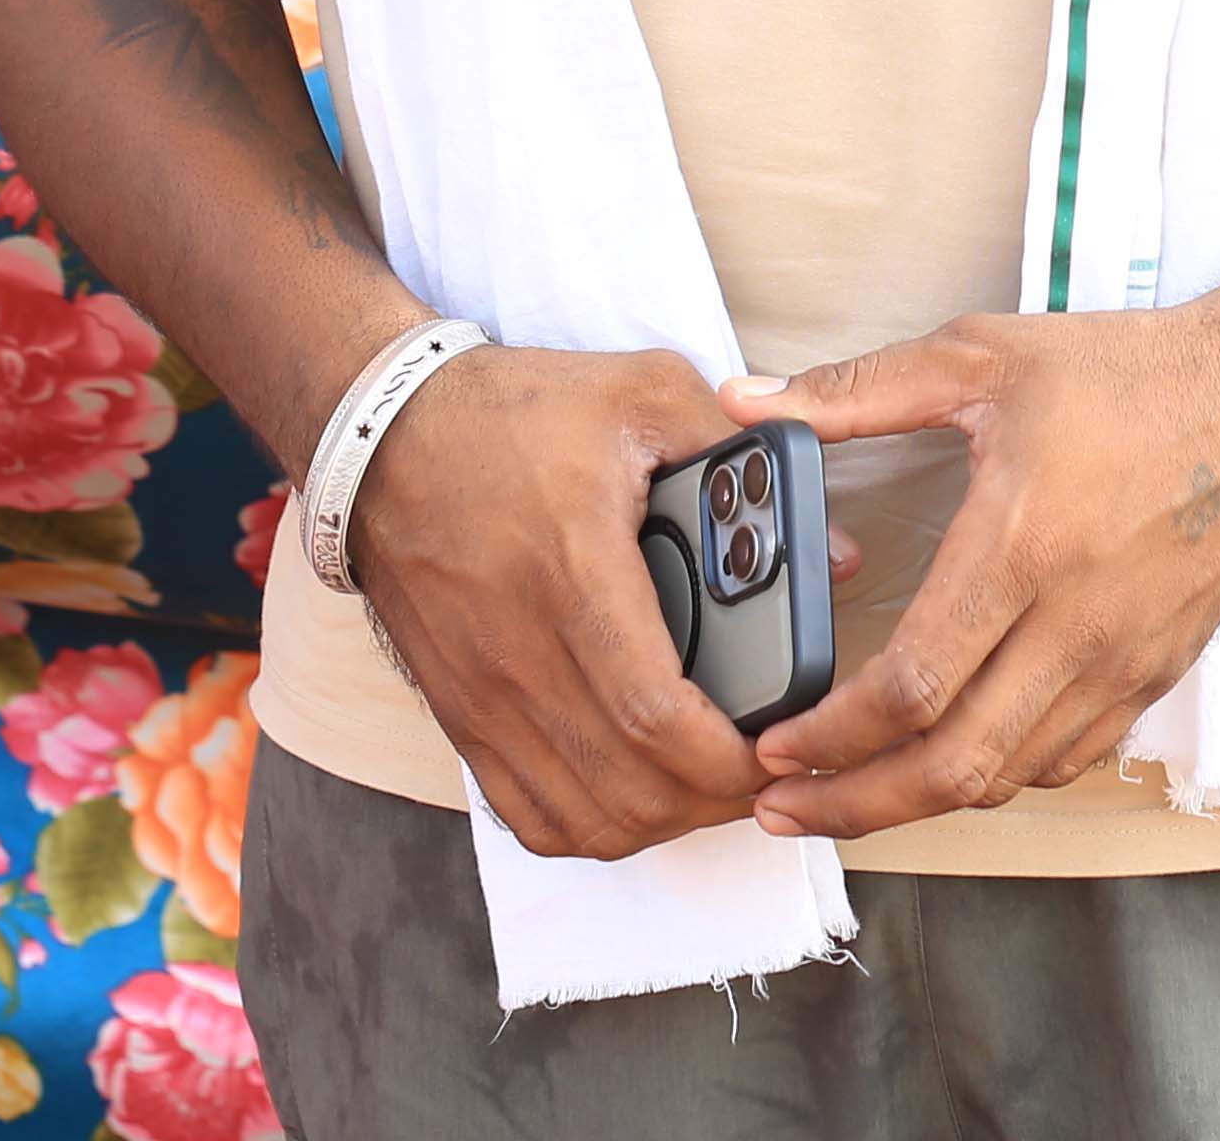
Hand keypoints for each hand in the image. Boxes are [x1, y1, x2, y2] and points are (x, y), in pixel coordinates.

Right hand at [338, 344, 774, 862]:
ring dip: (662, 820)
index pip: (657, 715)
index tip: (785, 747)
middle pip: (630, 789)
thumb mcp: (642, 391)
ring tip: (710, 781)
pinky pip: (529, 817)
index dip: (731, 759)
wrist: (381, 434)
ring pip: (584, 819)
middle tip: (768, 765)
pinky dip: (593, 827)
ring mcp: (483, 697)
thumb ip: (744, 456)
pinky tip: (634, 792)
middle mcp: (521, 652)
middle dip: (716, 799)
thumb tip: (837, 552)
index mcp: (574, 573)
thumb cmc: (515, 409)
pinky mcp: (459, 716)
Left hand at [729, 307, 1219, 838]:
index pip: (911, 687)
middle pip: (954, 765)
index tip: (773, 748)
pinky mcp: (1156, 674)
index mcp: (1023, 545)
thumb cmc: (1133, 374)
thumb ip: (855, 388)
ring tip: (849, 797)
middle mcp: (1077, 622)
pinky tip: (951, 761)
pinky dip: (998, 777)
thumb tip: (747, 401)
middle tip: (783, 811)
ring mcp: (1123, 659)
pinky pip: (1065, 758)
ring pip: (1008, 776)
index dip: (830, 737)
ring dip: (919, 802)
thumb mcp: (983, 357)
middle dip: (855, 805)